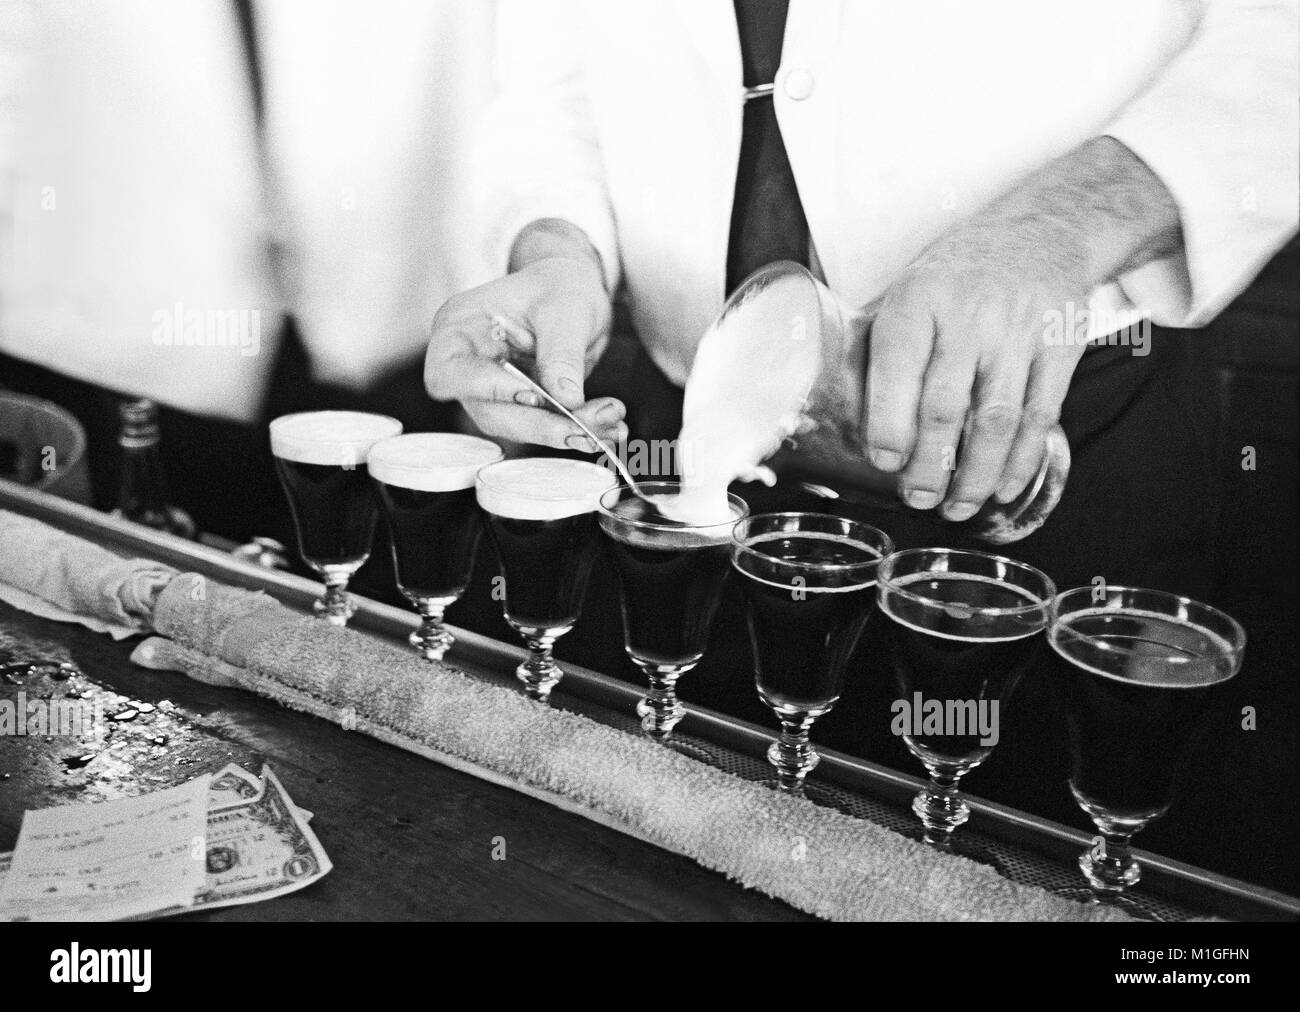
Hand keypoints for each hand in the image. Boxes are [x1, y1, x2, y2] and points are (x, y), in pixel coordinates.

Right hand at [425, 229, 625, 450]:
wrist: (573, 291)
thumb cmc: (559, 286)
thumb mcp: (565, 307)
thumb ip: (562, 352)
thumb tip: (567, 399)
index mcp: (458, 329)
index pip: (448, 374)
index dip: (487, 389)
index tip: (534, 393)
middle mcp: (467, 364)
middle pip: (489, 412)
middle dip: (542, 424)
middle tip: (588, 427)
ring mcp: (491, 389)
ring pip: (518, 427)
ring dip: (564, 431)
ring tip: (610, 422)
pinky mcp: (519, 405)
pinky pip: (542, 426)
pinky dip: (576, 429)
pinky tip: (608, 426)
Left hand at [863, 137, 1181, 519]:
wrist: (1043, 231)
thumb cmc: (957, 275)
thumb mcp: (909, 290)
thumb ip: (882, 348)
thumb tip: (842, 418)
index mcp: (918, 300)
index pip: (898, 370)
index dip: (888, 425)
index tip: (883, 462)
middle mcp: (969, 316)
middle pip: (946, 407)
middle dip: (929, 466)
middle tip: (918, 499)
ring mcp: (1019, 333)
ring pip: (996, 421)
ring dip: (976, 476)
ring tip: (956, 508)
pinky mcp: (1060, 349)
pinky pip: (1040, 417)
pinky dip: (1021, 461)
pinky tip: (1004, 488)